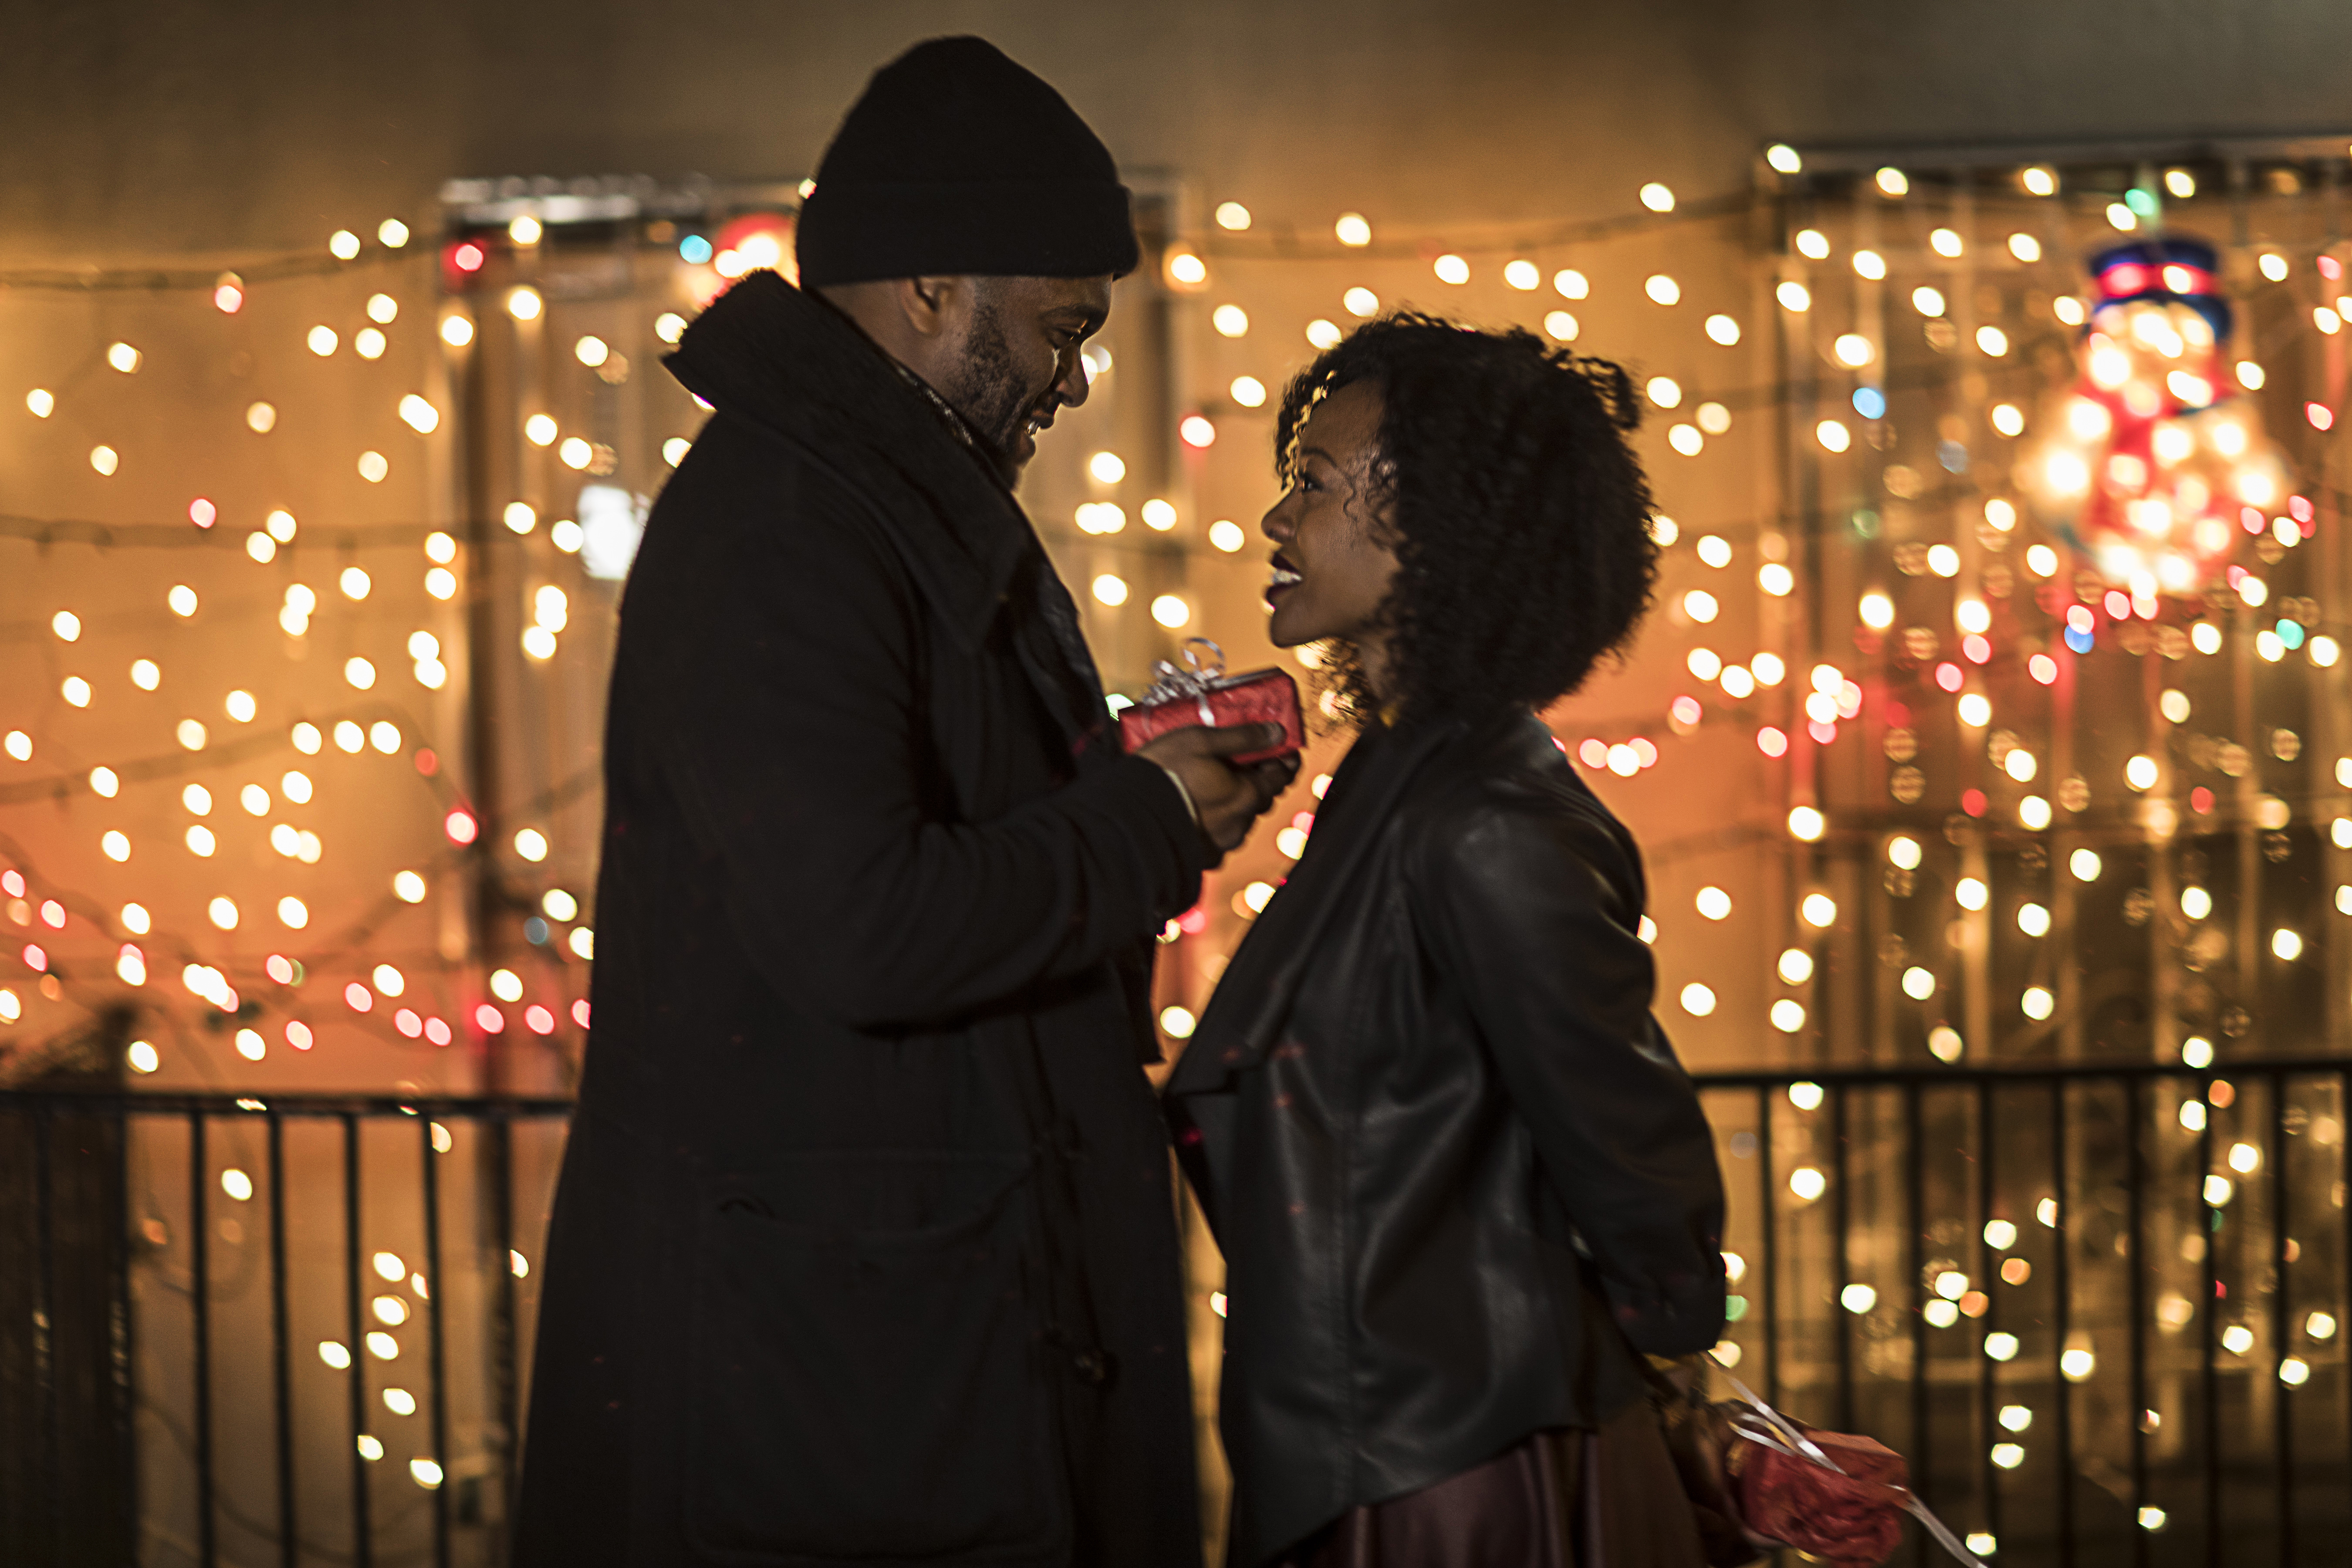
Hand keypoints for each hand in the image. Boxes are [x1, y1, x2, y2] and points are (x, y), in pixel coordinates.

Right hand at [1138, 724, 1300, 853]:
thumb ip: (1243, 737)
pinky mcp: (1204, 858)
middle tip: (1241, 760)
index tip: (1283, 748)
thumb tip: (1277, 733)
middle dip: (1256, 779)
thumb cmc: (1162, 773)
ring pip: (1240, 818)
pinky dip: (1215, 821)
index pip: (1282, 777)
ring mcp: (1222, 844)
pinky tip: (1196, 809)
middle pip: (1260, 798)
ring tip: (1210, 784)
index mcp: (1246, 795)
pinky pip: (1219, 836)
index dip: (1285, 760)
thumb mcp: (1201, 740)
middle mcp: (1240, 824)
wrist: (1126, 819)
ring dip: (1233, 801)